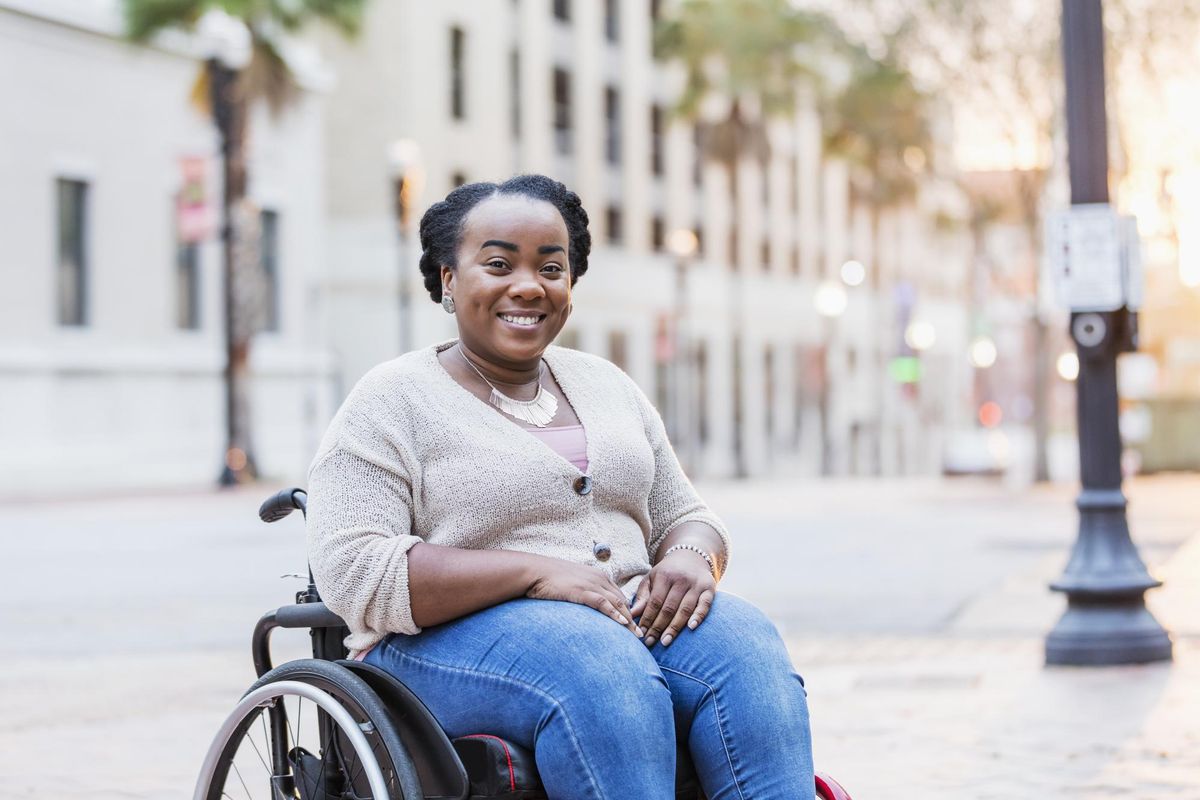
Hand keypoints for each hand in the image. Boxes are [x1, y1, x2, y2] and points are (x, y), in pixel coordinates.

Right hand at [526, 560, 642, 635]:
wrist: (534, 571)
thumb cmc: (549, 579)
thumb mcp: (571, 583)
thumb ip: (582, 592)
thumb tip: (585, 605)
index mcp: (598, 576)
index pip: (619, 595)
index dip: (628, 611)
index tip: (635, 625)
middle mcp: (599, 579)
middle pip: (622, 600)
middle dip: (634, 617)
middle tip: (642, 633)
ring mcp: (591, 585)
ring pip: (617, 603)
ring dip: (629, 620)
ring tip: (638, 634)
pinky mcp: (582, 591)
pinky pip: (603, 604)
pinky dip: (615, 614)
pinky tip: (623, 624)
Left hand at [631, 549, 715, 647]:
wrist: (691, 557)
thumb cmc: (667, 573)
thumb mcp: (651, 579)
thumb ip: (643, 596)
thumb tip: (632, 614)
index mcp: (665, 576)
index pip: (655, 602)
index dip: (647, 618)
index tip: (641, 633)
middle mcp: (681, 579)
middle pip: (669, 608)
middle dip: (658, 627)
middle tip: (651, 642)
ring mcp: (696, 584)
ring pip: (685, 609)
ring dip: (675, 627)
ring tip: (665, 641)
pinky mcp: (710, 588)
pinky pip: (705, 605)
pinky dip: (699, 616)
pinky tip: (691, 627)